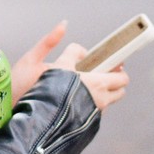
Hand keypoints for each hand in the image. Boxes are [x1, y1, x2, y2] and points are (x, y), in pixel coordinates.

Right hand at [11, 22, 130, 111]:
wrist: (30, 123)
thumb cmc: (36, 90)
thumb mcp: (47, 61)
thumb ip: (59, 44)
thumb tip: (63, 26)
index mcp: (97, 84)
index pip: (122, 79)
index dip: (118, 70)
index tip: (112, 63)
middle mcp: (99, 102)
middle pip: (118, 92)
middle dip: (112, 82)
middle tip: (96, 73)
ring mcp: (92, 116)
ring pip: (105, 103)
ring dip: (99, 93)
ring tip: (80, 86)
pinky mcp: (84, 127)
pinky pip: (93, 113)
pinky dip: (88, 104)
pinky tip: (72, 99)